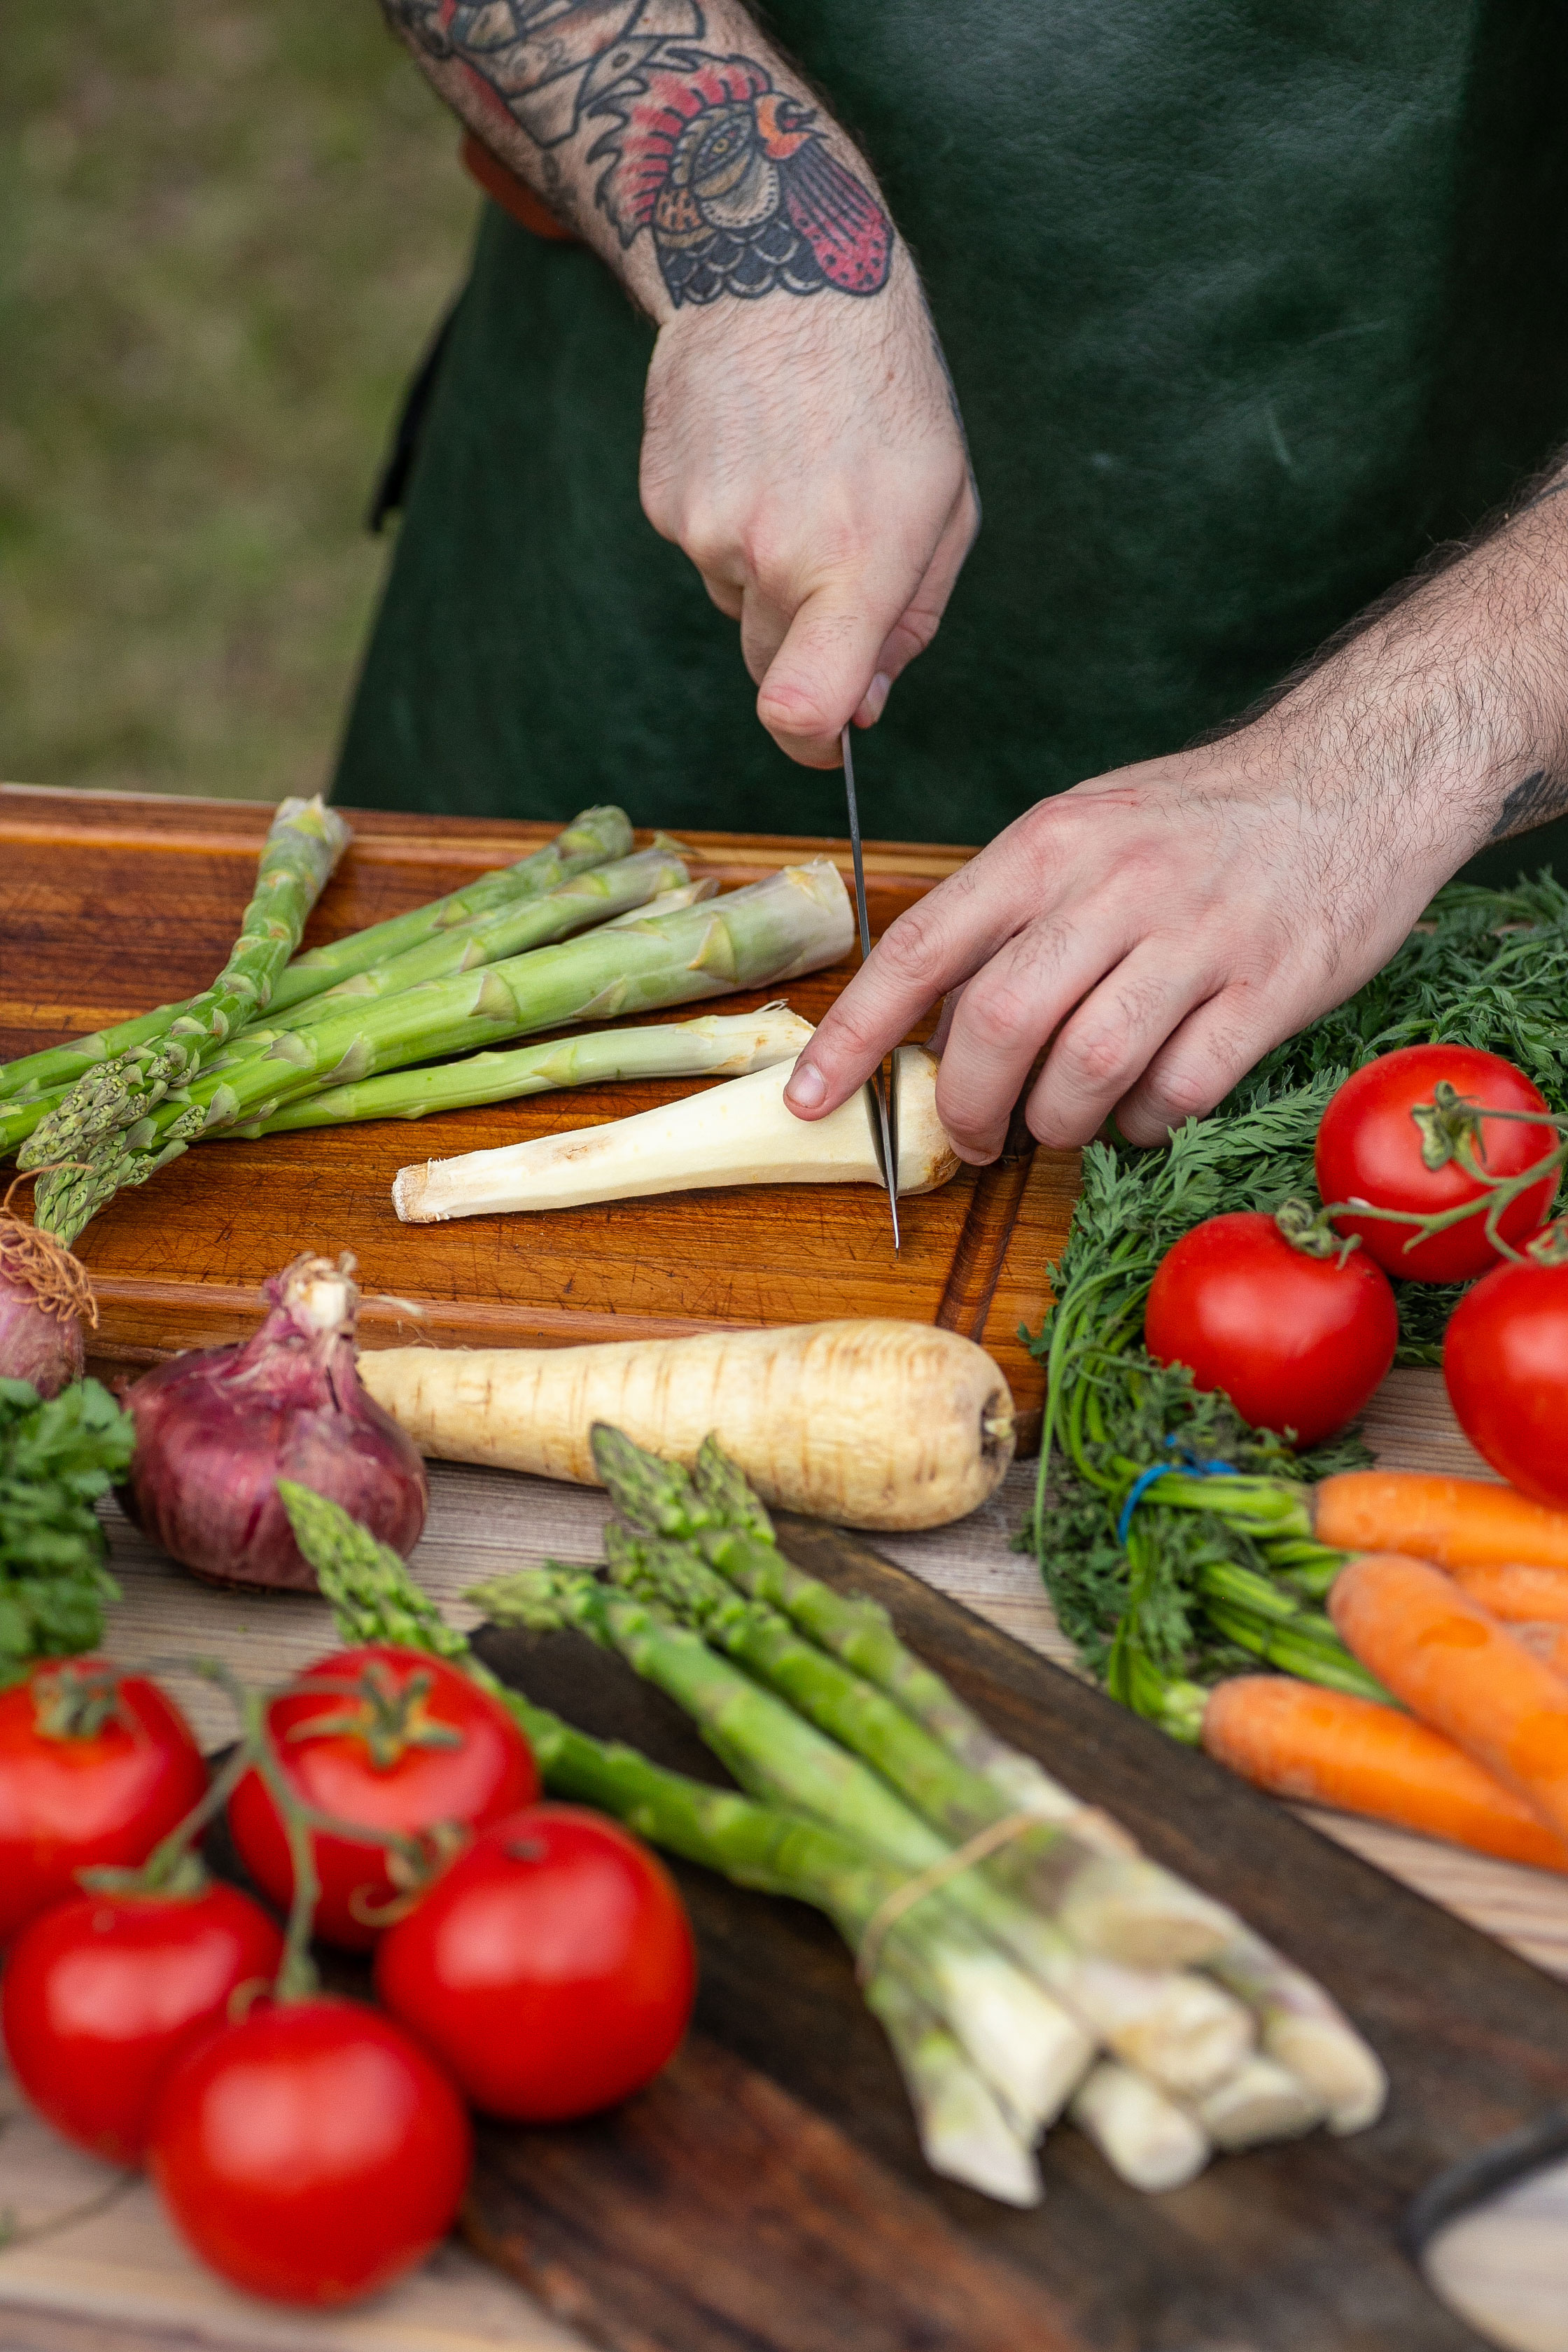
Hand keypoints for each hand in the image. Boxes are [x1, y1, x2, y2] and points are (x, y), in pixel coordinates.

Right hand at [640, 257, 976, 769]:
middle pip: (769, 665)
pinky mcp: (660, 498)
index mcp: (852, 565)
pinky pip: (701, 548)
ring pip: (736, 601)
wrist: (783, 265)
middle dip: (806, 643)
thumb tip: (863, 706)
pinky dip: (730, 521)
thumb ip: (910, 620)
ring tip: (800, 473)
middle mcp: (768, 555)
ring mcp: (703, 527)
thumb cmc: (889, 389)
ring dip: (769, 568)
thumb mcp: (945, 504)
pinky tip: (758, 452)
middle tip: (838, 560)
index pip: (802, 707)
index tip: (829, 742)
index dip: (813, 746)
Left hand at [784, 519, 1567, 1153]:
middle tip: (975, 1139)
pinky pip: (1181, 1088)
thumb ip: (1012, 916)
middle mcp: (1114, 886)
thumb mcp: (1087, 830)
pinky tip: (1150, 1107)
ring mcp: (1196, 938)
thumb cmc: (1203, 820)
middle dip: (968, 1107)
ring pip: (1086, 1069)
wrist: (1360, 772)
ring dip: (1059, 1122)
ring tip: (1066, 1122)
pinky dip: (1149, 1120)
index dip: (855, 1035)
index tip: (810, 1099)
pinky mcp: (1271, 987)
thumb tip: (936, 1024)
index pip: (921, 947)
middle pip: (998, 1026)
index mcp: (1049, 845)